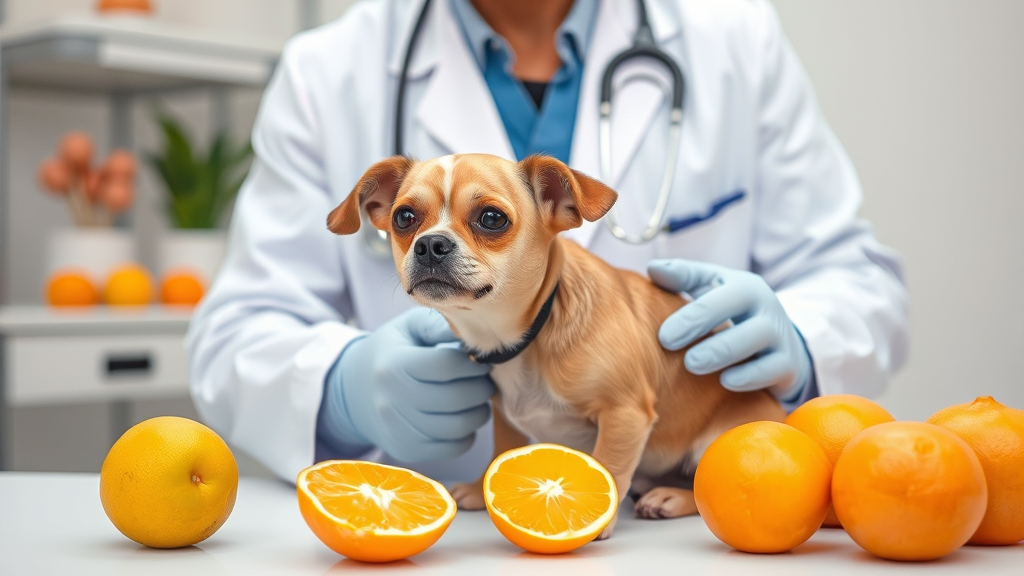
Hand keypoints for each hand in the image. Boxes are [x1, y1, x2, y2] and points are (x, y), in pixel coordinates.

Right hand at [321, 307, 494, 461]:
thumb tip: (472, 329)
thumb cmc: (394, 351)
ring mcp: (397, 429)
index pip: (447, 365)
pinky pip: (453, 448)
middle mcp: (391, 400)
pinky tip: (462, 417)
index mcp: (394, 364)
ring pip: (459, 426)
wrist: (358, 391)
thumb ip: (438, 325)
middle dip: (482, 388)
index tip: (482, 360)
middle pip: (457, 398)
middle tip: (485, 380)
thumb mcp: (409, 327)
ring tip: (478, 399)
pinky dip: (468, 434)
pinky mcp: (407, 450)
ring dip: (479, 412)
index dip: (474, 363)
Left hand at [648, 259, 811, 398]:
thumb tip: (653, 268)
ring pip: (755, 337)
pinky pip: (771, 369)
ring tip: (692, 364)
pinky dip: (749, 376)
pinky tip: (725, 382)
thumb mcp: (713, 290)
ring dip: (721, 350)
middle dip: (698, 322)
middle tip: (667, 343)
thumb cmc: (735, 314)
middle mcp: (765, 305)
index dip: (688, 311)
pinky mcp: (789, 364)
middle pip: (734, 305)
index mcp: (743, 286)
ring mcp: (779, 334)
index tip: (662, 336)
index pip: (714, 291)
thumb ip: (683, 277)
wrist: (784, 345)